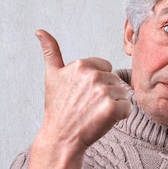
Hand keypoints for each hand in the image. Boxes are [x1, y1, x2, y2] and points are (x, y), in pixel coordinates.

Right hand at [25, 30, 130, 168]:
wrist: (61, 137)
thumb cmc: (58, 108)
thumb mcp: (52, 76)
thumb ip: (51, 51)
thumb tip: (40, 31)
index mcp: (81, 64)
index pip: (106, 67)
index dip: (98, 83)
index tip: (84, 94)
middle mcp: (93, 75)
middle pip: (115, 81)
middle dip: (106, 93)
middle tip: (88, 106)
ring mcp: (103, 91)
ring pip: (123, 94)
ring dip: (114, 105)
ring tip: (95, 113)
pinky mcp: (112, 108)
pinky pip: (127, 108)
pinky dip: (120, 116)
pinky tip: (103, 120)